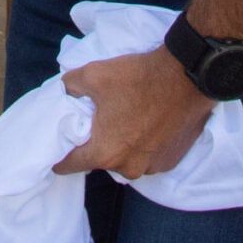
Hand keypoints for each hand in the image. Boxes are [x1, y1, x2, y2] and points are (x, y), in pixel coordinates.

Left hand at [53, 48, 215, 178]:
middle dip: (96, 143)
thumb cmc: (139, 77)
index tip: (55, 148)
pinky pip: (148, 157)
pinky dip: (144, 144)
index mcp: (105, 153)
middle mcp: (128, 168)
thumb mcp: (93, 74)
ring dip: (122, 144)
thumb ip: (69, 86)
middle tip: (97, 121)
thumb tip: (62, 92)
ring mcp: (152, 167)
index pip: (69, 165)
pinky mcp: (171, 161)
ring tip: (125, 118)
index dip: (59, 155)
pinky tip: (147, 122)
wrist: (187, 75)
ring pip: (126, 159)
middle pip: (101, 160)